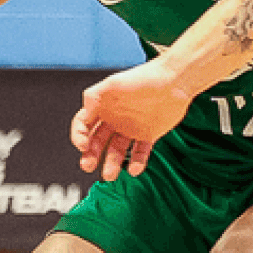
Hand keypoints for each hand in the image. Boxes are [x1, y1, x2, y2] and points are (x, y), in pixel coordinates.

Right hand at [71, 60, 192, 179]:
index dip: (79, 136)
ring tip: (110, 174)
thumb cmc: (145, 78)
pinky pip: (139, 153)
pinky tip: (135, 168)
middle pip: (97, 142)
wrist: (174, 81)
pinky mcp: (147, 135)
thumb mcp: (114, 83)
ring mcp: (130, 129)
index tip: (83, 145)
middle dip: (90, 155)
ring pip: (116, 151)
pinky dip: (137, 163)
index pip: (82, 124)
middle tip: (88, 165)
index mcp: (103, 106)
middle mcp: (114, 119)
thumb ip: (94, 96)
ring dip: (111, 164)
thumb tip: (84, 111)